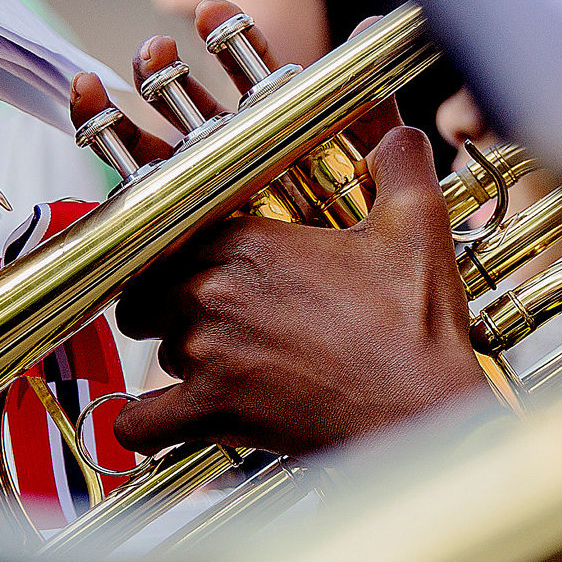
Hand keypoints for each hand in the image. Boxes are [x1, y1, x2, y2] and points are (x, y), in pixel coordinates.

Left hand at [112, 124, 480, 453]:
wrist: (420, 409)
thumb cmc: (415, 329)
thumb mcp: (417, 225)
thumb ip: (400, 164)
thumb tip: (397, 136)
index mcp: (252, 243)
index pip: (177, 236)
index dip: (186, 254)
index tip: (204, 266)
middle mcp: (217, 292)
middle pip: (153, 291)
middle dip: (174, 303)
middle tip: (212, 315)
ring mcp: (208, 353)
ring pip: (158, 349)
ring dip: (181, 357)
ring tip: (224, 363)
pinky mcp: (212, 411)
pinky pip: (141, 423)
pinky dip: (142, 425)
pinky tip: (155, 421)